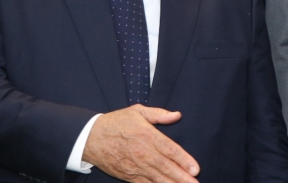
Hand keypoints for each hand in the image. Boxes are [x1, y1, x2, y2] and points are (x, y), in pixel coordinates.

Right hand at [83, 104, 199, 182]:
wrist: (91, 138)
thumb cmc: (116, 123)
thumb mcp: (137, 111)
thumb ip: (159, 114)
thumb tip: (177, 115)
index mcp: (147, 135)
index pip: (170, 150)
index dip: (184, 160)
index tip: (196, 169)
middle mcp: (143, 153)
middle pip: (166, 167)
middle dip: (182, 177)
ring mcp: (135, 166)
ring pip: (157, 178)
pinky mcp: (128, 175)